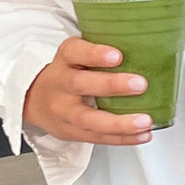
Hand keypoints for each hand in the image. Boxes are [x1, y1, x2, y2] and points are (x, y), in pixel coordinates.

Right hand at [23, 38, 152, 145]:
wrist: (35, 99)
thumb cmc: (69, 72)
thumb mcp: (77, 54)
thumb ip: (102, 49)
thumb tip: (149, 46)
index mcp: (65, 58)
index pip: (74, 52)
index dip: (94, 54)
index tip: (117, 55)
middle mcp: (60, 84)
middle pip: (80, 84)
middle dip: (112, 85)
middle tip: (140, 84)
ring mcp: (63, 111)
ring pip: (88, 119)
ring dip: (120, 123)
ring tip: (145, 121)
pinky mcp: (70, 132)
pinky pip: (97, 137)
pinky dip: (122, 138)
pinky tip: (142, 135)